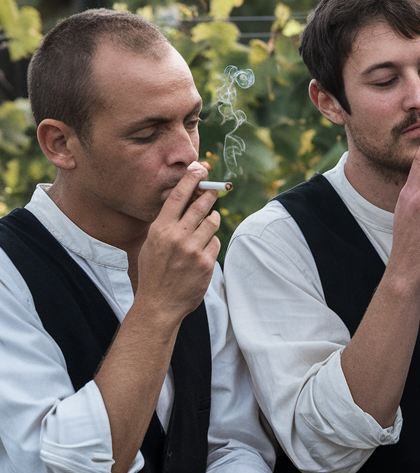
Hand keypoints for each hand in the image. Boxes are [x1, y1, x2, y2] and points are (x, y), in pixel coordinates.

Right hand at [135, 162, 220, 320]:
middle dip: (210, 195)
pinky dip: (212, 243)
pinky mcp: (206, 262)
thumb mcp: (151, 244)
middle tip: (214, 189)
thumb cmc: (153, 272)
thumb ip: (165, 225)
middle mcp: (177, 236)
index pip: (177, 197)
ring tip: (209, 222)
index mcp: (160, 229)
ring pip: (212, 223)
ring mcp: (193, 249)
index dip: (191, 180)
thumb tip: (183, 204)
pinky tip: (203, 250)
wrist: (159, 303)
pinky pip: (216, 242)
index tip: (199, 169)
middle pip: (200, 206)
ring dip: (213, 219)